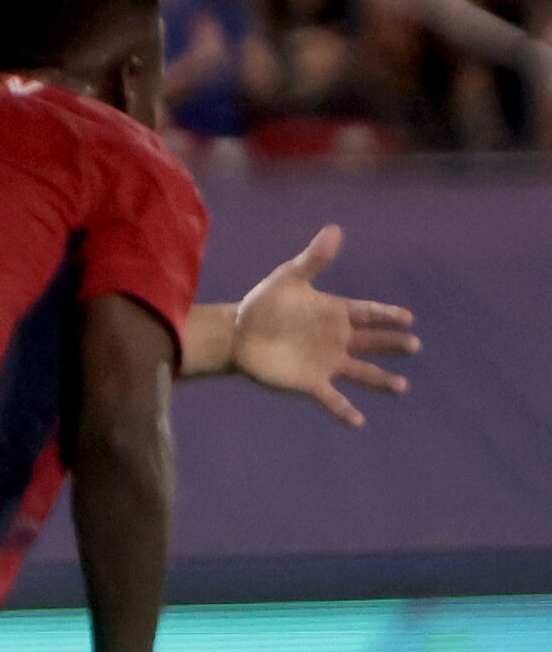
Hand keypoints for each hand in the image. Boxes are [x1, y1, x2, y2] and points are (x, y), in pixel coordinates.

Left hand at [230, 225, 417, 426]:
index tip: (408, 318)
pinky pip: (332, 398)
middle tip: (414, 345)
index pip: (369, 313)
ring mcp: (325, 362)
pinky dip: (344, 410)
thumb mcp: (289, 279)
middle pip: (372, 342)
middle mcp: (336, 339)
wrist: (237, 335)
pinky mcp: (310, 383)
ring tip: (401, 387)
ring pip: (360, 372)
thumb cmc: (263, 304)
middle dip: (392, 344)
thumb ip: (314, 260)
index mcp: (336, 312)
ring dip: (380, 380)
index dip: (387, 315)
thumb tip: (335, 229)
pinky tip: (359, 422)